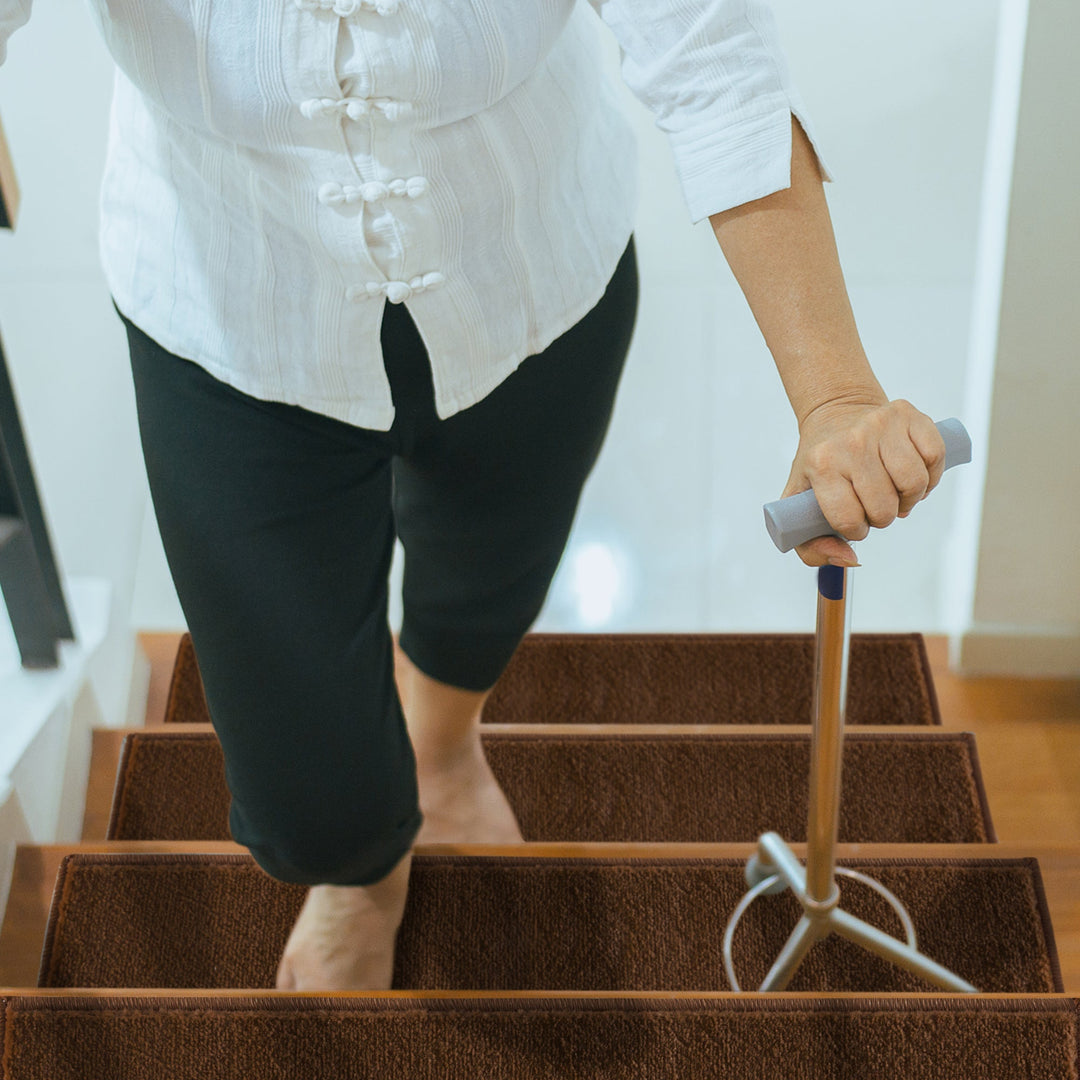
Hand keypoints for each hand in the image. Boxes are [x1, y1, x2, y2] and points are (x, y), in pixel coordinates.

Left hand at [781, 399, 946, 566]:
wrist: (836, 412)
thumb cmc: (820, 463)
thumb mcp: (800, 504)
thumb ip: (812, 547)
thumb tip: (849, 558)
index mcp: (821, 464)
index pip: (849, 519)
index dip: (855, 529)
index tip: (852, 519)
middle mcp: (851, 442)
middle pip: (884, 506)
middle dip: (882, 516)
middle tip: (874, 505)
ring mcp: (881, 425)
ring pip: (914, 484)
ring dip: (909, 498)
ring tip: (894, 492)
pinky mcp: (908, 415)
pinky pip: (935, 457)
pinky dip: (930, 474)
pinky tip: (913, 474)